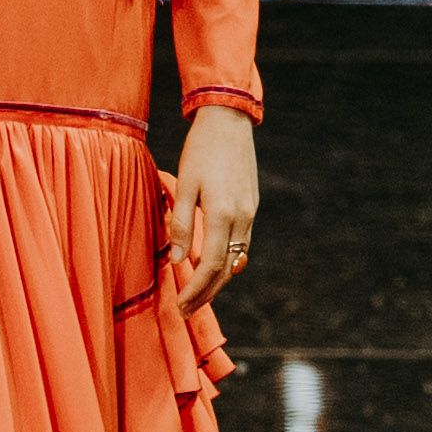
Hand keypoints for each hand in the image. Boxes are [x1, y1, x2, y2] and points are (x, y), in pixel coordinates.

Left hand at [169, 107, 259, 312]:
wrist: (229, 121)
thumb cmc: (200, 149)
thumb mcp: (184, 183)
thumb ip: (182, 222)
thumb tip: (180, 260)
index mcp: (221, 213)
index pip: (210, 266)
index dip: (195, 290)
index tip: (180, 305)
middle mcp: (241, 218)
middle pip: (226, 270)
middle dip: (207, 294)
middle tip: (186, 311)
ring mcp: (250, 213)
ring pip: (236, 259)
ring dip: (218, 281)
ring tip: (198, 295)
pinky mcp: (251, 206)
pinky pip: (242, 243)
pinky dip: (228, 261)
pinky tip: (215, 267)